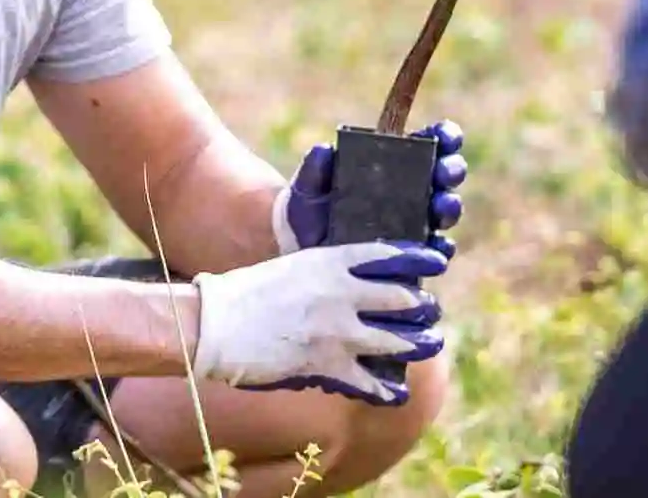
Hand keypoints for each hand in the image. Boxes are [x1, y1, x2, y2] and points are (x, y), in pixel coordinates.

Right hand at [192, 242, 448, 406]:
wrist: (213, 324)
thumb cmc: (243, 293)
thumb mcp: (288, 269)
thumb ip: (322, 273)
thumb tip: (350, 282)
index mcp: (326, 262)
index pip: (384, 256)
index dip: (415, 259)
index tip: (434, 260)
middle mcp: (339, 294)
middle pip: (402, 298)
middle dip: (422, 306)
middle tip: (429, 310)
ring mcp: (336, 331)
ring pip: (398, 340)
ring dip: (419, 343)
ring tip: (430, 342)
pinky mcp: (328, 365)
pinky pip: (371, 382)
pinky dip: (387, 390)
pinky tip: (396, 392)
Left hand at [274, 121, 466, 260]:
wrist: (302, 256)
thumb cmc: (306, 213)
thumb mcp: (305, 190)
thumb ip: (313, 170)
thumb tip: (324, 149)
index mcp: (390, 165)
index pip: (426, 144)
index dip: (444, 135)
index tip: (445, 135)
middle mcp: (410, 192)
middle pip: (445, 175)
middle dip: (451, 169)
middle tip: (444, 171)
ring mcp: (416, 224)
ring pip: (446, 211)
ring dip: (450, 206)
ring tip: (442, 204)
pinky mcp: (414, 256)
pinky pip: (436, 251)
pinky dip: (441, 247)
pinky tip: (437, 244)